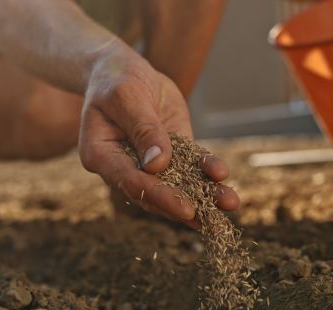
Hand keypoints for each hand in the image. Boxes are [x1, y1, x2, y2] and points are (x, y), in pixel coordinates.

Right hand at [78, 45, 238, 226]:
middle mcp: (124, 166)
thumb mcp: (126, 97)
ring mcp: (149, 161)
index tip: (185, 208)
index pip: (132, 182)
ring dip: (204, 196)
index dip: (159, 196)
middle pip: (155, 192)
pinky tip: (223, 176)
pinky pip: (190, 165)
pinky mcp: (171, 150)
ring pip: (177, 183)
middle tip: (211, 219)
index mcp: (101, 156)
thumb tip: (159, 164)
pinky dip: (207, 172)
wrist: (123, 67)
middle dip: (186, 206)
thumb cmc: (115, 78)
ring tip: (230, 203)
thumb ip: (142, 129)